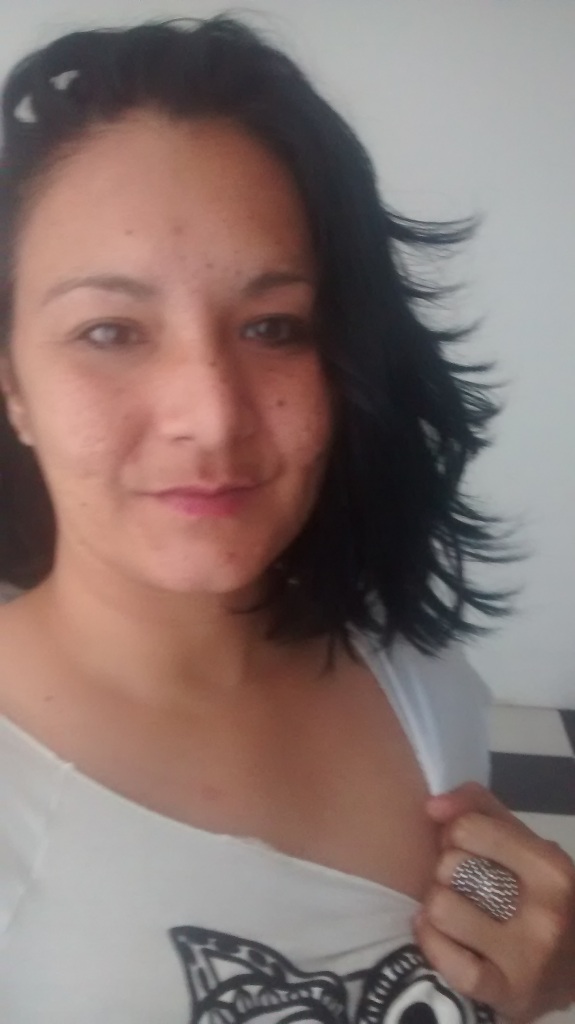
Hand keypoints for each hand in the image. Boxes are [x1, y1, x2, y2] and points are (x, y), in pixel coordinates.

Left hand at [413, 781, 574, 1020]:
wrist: (574, 967)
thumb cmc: (539, 893)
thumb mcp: (523, 841)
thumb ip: (478, 808)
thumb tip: (433, 806)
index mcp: (552, 868)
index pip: (466, 829)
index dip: (455, 835)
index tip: (464, 848)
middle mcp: (546, 914)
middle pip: (450, 868)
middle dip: (446, 872)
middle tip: (461, 885)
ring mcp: (528, 960)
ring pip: (442, 909)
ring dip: (436, 908)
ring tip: (451, 911)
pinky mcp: (507, 994)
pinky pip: (449, 961)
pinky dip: (432, 943)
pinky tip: (437, 935)